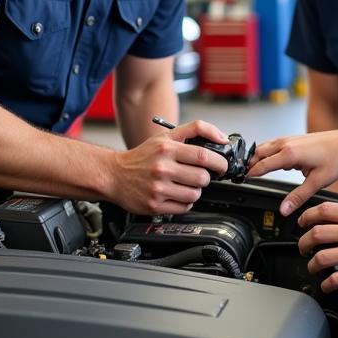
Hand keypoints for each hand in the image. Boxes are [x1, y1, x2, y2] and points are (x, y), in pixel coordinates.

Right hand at [109, 119, 228, 213]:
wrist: (114, 174)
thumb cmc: (143, 156)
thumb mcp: (166, 136)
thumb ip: (195, 130)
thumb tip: (222, 138)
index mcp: (167, 148)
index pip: (203, 155)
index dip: (219, 162)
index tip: (221, 165)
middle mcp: (162, 168)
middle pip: (202, 178)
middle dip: (205, 177)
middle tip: (198, 175)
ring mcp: (158, 188)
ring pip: (195, 194)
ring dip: (195, 190)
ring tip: (184, 184)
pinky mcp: (155, 205)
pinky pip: (184, 207)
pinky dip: (184, 202)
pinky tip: (175, 194)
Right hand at [248, 129, 337, 215]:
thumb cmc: (335, 159)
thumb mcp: (317, 182)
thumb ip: (298, 196)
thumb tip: (284, 209)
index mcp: (290, 154)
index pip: (262, 165)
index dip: (251, 174)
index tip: (242, 180)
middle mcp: (286, 143)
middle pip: (258, 153)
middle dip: (249, 164)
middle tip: (243, 176)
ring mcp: (288, 139)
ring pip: (264, 147)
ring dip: (257, 157)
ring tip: (252, 170)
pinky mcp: (293, 138)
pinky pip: (272, 144)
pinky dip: (266, 152)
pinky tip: (270, 161)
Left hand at [297, 201, 337, 291]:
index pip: (321, 211)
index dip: (306, 217)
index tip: (302, 223)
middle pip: (315, 234)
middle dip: (303, 242)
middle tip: (303, 247)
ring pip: (320, 258)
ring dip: (311, 264)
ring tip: (312, 267)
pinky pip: (335, 280)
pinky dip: (327, 284)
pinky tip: (327, 285)